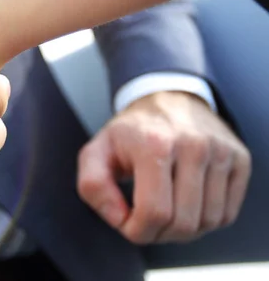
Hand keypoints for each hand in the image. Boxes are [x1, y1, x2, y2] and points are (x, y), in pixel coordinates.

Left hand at [77, 91, 250, 243]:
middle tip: (145, 219)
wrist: (166, 99)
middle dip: (158, 234)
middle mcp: (193, 145)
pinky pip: (226, 214)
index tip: (127, 222)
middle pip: (183, 223)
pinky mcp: (239, 159)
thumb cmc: (129, 133)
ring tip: (166, 210)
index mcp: (154, 144)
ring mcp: (221, 151)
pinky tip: (186, 203)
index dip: (137, 231)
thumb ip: (93, 187)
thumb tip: (121, 219)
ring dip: (183, 230)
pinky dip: (204, 220)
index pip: (154, 212)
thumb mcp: (95, 153)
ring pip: (208, 222)